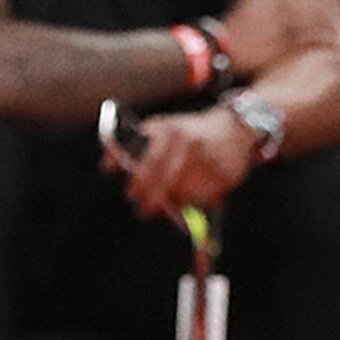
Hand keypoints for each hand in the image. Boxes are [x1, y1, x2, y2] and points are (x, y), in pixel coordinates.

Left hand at [109, 106, 255, 217]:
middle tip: (143, 210)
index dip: (140, 183)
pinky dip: (195, 203)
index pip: (151, 162)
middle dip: (152, 200)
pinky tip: (193, 195)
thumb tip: (106, 166)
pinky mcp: (226, 176)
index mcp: (172, 131)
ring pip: (185, 195)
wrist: (233, 129)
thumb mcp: (160, 130)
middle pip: (167, 182)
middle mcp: (192, 144)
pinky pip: (204, 201)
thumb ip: (131, 146)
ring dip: (174, 202)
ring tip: (171, 197)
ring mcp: (211, 161)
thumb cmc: (189, 133)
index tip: (131, 196)